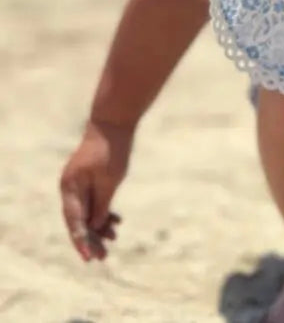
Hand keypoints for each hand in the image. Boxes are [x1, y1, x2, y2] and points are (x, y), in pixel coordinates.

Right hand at [59, 119, 132, 260]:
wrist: (114, 122)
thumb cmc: (112, 149)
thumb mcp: (110, 179)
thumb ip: (101, 204)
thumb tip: (96, 226)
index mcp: (71, 188)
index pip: (75, 222)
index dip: (82, 241)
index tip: (89, 257)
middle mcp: (71, 187)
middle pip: (78, 220)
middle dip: (90, 239)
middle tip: (102, 257)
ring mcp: (79, 183)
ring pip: (87, 211)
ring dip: (98, 226)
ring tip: (113, 239)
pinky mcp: (89, 178)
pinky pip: (93, 201)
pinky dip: (103, 211)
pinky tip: (115, 222)